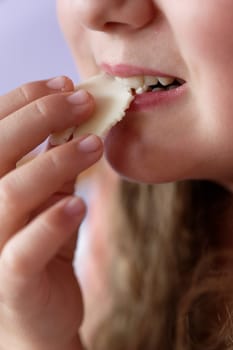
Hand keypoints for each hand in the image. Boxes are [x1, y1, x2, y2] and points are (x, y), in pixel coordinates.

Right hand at [0, 77, 102, 349]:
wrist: (35, 315)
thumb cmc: (41, 247)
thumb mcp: (48, 198)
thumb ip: (55, 164)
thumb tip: (77, 121)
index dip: (25, 99)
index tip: (65, 83)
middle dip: (40, 117)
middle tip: (83, 101)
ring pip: (11, 193)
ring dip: (56, 162)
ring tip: (94, 144)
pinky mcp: (10, 280)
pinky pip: (23, 249)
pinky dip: (53, 221)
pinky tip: (79, 203)